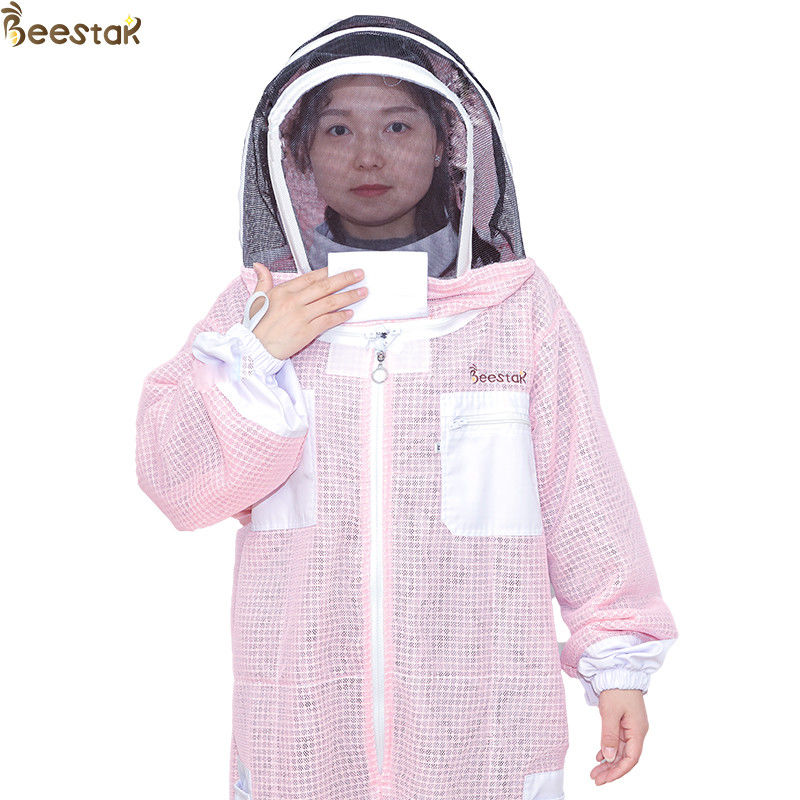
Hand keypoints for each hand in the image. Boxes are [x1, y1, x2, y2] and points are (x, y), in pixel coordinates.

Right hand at [248, 262, 367, 360]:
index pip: (310, 277)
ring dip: (349, 296)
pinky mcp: (307, 331)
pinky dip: (340, 316)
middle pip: (325, 287)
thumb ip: (263, 281)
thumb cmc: (257, 326)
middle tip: (359, 274)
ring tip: (361, 292)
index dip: (327, 272)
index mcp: (283, 291)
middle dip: (345, 279)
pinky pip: (328, 321)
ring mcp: (301, 316)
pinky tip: (350, 313)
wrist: (255, 348)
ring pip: (330, 303)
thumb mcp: (256, 299)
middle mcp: (294, 301)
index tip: (339, 268)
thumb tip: (259, 267)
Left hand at [590, 689, 648, 785]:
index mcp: (637, 730)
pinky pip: (618, 740)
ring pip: (621, 750)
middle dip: (611, 770)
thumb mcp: (610, 712)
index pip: (631, 758)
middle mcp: (637, 730)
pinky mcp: (624, 721)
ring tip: (595, 771)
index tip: (605, 779)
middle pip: (626, 757)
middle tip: (596, 779)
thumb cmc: (617, 688)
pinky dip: (609, 749)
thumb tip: (609, 757)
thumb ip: (609, 736)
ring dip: (609, 761)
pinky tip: (599, 756)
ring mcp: (631, 726)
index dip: (618, 771)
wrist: (619, 670)